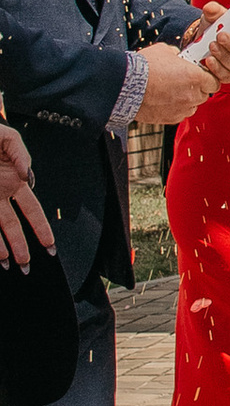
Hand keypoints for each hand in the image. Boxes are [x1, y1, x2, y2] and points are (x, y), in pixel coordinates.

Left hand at [0, 122, 54, 269]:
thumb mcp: (7, 138)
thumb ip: (22, 155)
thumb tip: (30, 177)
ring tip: (10, 267)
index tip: (49, 244)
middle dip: (22, 247)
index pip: (32, 210)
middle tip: (27, 266)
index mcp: (15, 180)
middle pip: (14, 226)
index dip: (41, 228)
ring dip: (3, 249)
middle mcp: (0, 194)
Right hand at [138, 39, 224, 126]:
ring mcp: (182, 109)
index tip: (202, 75)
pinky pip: (180, 114)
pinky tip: (164, 100)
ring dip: (187, 99)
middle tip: (184, 82)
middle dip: (197, 88)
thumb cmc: (144, 67)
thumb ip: (177, 55)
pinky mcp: (170, 119)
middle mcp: (192, 95)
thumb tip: (178, 57)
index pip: (214, 82)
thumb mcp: (164, 51)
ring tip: (172, 91)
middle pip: (204, 95)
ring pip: (192, 106)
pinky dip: (175, 108)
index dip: (208, 78)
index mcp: (195, 77)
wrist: (125, 86)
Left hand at [183, 7, 229, 88]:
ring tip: (211, 46)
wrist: (203, 41)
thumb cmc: (218, 27)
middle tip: (221, 36)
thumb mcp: (217, 16)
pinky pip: (226, 76)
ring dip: (224, 56)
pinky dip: (216, 69)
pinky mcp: (229, 75)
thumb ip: (215, 11)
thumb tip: (209, 8)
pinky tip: (209, 60)